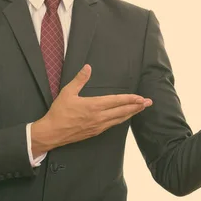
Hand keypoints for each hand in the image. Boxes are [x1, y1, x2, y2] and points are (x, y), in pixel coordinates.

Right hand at [31, 64, 151, 153]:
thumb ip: (79, 80)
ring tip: (141, 109)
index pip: (116, 101)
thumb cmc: (59, 112)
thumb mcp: (67, 92)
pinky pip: (112, 125)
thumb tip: (88, 67)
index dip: (130, 99)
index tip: (141, 97)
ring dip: (131, 113)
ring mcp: (98, 126)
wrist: (52, 133)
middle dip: (136, 106)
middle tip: (149, 103)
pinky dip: (121, 120)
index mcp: (93, 105)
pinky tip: (124, 118)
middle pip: (122, 111)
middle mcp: (99, 117)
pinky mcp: (95, 132)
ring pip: (119, 119)